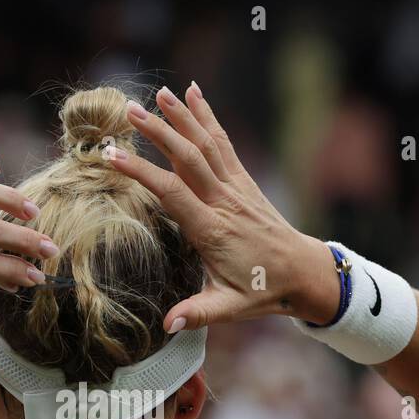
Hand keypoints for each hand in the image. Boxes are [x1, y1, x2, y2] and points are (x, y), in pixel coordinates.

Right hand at [108, 83, 339, 329]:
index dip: (142, 172)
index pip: (172, 193)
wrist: (305, 273)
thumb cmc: (264, 291)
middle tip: (127, 111)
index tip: (113, 156)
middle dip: (158, 132)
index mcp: (213, 230)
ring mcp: (236, 188)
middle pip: (188, 158)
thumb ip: (197, 314)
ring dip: (182, 116)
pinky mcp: (244, 181)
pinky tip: (194, 93)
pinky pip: (223, 143)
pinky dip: (207, 116)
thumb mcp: (230, 309)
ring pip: (207, 144)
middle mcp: (225, 202)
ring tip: (157, 92)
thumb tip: (166, 326)